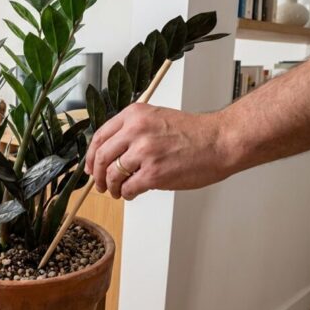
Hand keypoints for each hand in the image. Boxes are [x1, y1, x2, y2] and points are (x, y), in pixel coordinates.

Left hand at [85, 103, 235, 199]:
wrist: (220, 141)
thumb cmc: (193, 133)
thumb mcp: (156, 119)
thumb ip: (132, 132)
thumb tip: (110, 154)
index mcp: (134, 115)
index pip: (100, 137)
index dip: (90, 156)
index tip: (90, 167)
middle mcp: (136, 130)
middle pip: (101, 157)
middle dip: (97, 175)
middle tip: (100, 185)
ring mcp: (144, 152)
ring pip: (112, 175)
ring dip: (112, 188)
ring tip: (117, 192)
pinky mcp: (153, 173)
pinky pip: (128, 188)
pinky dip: (127, 194)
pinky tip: (132, 193)